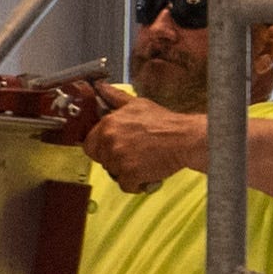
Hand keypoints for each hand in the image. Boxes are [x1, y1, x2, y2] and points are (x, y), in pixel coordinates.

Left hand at [84, 91, 206, 193]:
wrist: (184, 138)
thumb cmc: (163, 122)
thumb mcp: (137, 104)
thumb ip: (115, 97)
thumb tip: (102, 87)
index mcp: (108, 124)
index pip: (89, 143)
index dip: (100, 147)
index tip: (110, 148)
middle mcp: (110, 141)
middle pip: (100, 159)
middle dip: (112, 159)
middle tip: (130, 154)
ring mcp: (119, 159)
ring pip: (113, 172)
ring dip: (125, 171)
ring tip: (140, 161)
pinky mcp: (130, 174)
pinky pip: (125, 185)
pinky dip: (135, 183)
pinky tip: (144, 174)